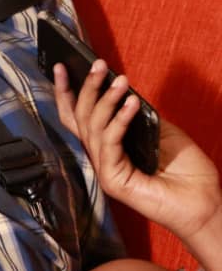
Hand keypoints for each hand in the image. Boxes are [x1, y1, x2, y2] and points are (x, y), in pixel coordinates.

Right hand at [53, 60, 220, 241]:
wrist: (205, 204)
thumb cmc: (188, 173)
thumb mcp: (160, 132)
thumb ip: (138, 117)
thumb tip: (122, 94)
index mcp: (109, 147)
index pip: (78, 117)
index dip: (67, 92)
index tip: (63, 67)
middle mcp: (101, 157)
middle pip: (80, 118)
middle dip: (86, 88)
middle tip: (97, 66)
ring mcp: (104, 169)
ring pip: (93, 127)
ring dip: (105, 99)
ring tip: (121, 81)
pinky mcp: (112, 179)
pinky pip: (109, 142)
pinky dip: (119, 120)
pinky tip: (132, 104)